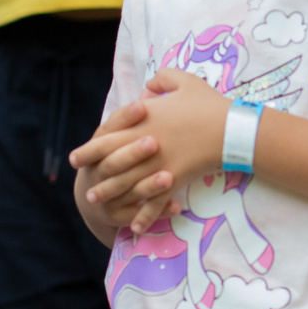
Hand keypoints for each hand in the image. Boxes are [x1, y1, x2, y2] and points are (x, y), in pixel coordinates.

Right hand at [70, 97, 176, 229]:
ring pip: (126, 190)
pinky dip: (156, 212)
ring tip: (168, 177)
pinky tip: (175, 205)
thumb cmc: (115, 153)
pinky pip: (136, 215)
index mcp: (101, 144)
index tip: (144, 106)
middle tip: (154, 142)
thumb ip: (133, 112)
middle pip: (113, 161)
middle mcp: (99, 169)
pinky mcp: (116, 215)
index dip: (126, 117)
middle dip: (132, 152)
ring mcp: (106, 194)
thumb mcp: (117, 132)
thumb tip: (151, 88)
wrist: (92, 195)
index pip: (110, 128)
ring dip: (147, 185)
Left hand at [73, 70, 231, 229]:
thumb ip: (161, 80)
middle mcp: (145, 144)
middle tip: (83, 185)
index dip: (90, 148)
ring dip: (110, 195)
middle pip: (112, 162)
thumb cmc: (208, 104)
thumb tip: (147, 88)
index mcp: (144, 121)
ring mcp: (158, 165)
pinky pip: (154, 202)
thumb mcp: (184, 81)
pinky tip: (134, 227)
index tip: (76, 157)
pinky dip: (144, 215)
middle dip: (94, 174)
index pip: (107, 136)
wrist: (231, 128)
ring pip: (127, 184)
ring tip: (96, 203)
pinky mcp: (173, 180)